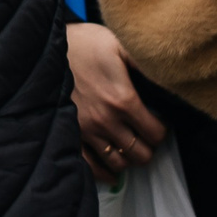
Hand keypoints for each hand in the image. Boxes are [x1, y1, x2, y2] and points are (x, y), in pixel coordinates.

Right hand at [67, 22, 166, 178]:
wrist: (46, 47)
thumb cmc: (85, 43)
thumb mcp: (120, 44)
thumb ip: (145, 64)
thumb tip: (170, 77)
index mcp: (123, 100)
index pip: (155, 133)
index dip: (161, 130)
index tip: (158, 123)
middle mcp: (106, 121)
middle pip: (140, 154)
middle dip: (147, 146)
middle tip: (144, 136)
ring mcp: (86, 131)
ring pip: (118, 163)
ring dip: (127, 157)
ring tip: (129, 146)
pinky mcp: (70, 134)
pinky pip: (90, 166)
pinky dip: (104, 173)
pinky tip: (112, 172)